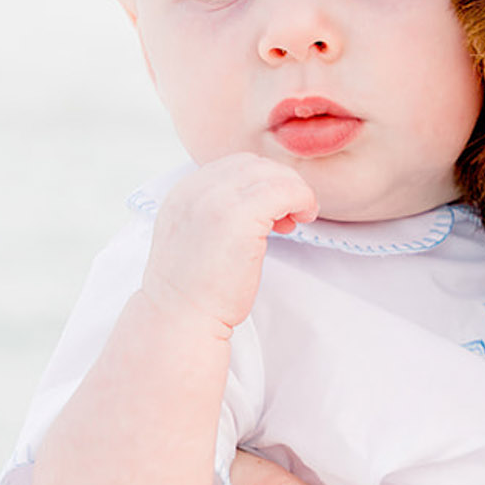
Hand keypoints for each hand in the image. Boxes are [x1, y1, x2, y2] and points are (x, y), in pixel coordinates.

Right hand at [142, 154, 316, 337]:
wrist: (181, 319)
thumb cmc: (195, 291)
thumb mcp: (195, 238)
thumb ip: (215, 214)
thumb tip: (257, 207)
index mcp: (184, 192)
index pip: (233, 166)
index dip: (260, 182)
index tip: (272, 210)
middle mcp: (196, 189)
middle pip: (254, 165)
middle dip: (278, 184)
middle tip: (290, 215)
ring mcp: (217, 200)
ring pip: (272, 174)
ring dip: (293, 192)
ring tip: (297, 219)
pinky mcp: (240, 217)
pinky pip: (286, 190)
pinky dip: (302, 198)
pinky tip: (303, 219)